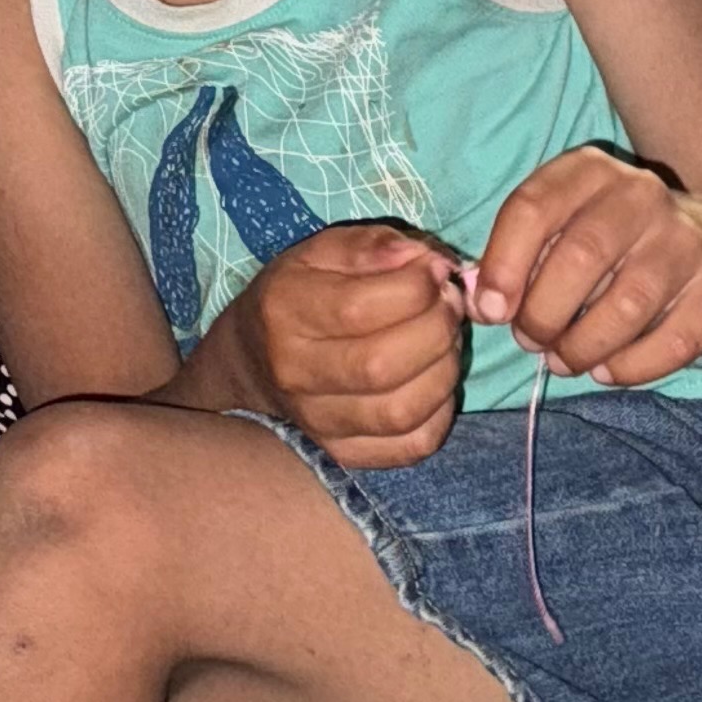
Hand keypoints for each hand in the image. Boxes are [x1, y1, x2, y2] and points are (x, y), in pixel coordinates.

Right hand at [198, 222, 462, 468]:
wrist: (252, 365)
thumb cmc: (294, 297)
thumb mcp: (317, 255)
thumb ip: (368, 247)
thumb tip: (421, 257)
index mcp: (284, 312)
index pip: (358, 308)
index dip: (415, 287)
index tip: (436, 270)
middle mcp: (295, 374)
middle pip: (381, 365)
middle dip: (436, 328)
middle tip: (449, 304)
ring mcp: (318, 423)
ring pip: (401, 411)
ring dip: (444, 371)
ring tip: (446, 341)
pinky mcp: (345, 455)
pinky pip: (412, 445)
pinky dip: (440, 413)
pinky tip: (435, 382)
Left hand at [468, 144, 701, 387]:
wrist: (698, 243)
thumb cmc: (599, 241)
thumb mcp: (553, 229)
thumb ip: (510, 259)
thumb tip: (481, 303)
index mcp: (587, 169)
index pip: (534, 207)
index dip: (503, 265)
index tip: (491, 311)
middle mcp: (641, 193)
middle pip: (581, 256)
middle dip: (543, 313)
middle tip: (530, 341)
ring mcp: (686, 237)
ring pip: (627, 305)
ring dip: (583, 346)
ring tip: (563, 360)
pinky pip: (674, 341)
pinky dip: (632, 367)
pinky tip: (607, 370)